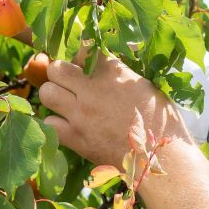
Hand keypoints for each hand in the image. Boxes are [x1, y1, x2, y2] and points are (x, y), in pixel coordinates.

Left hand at [37, 45, 190, 169]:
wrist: (162, 159)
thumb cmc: (161, 122)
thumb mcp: (145, 86)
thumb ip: (120, 74)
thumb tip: (104, 65)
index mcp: (114, 72)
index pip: (83, 50)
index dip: (82, 58)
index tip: (86, 67)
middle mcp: (93, 89)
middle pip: (56, 69)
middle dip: (60, 74)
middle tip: (70, 85)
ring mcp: (81, 114)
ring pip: (47, 93)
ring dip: (54, 96)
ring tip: (66, 104)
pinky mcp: (76, 138)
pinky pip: (50, 123)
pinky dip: (56, 124)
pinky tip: (68, 126)